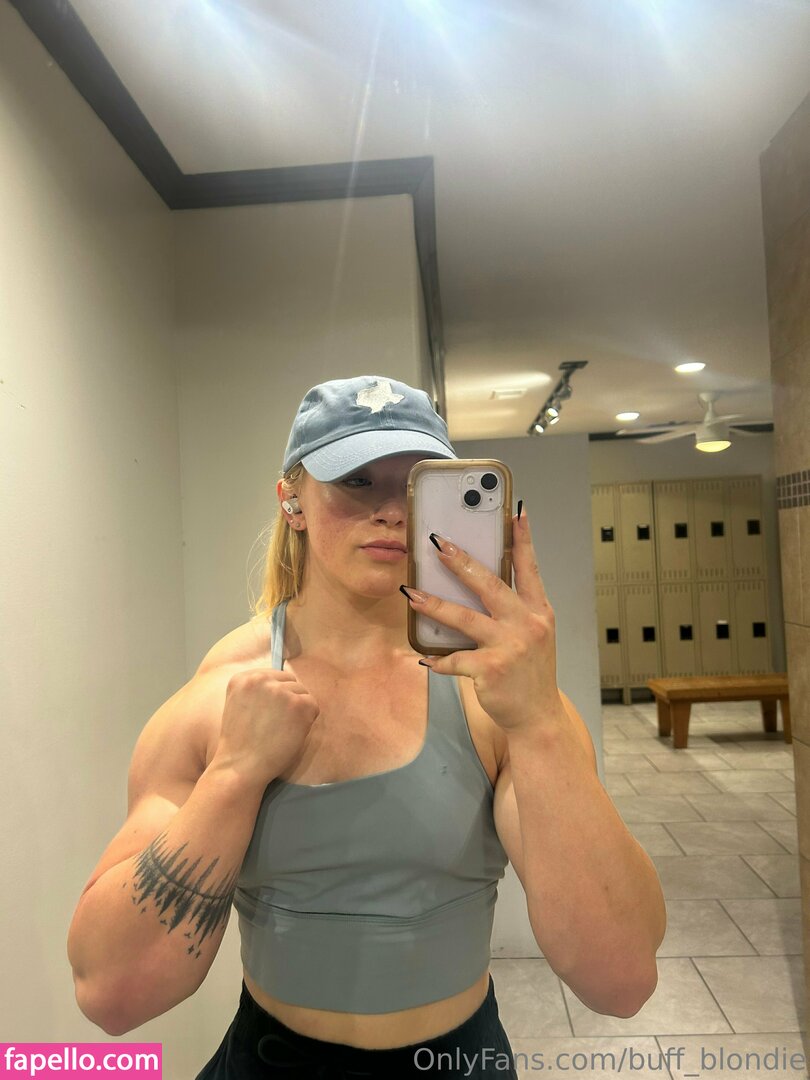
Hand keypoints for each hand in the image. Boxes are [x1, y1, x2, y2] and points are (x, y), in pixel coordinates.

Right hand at [209, 667, 319, 786]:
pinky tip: (290, 733)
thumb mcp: (239, 704)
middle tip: (275, 724)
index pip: (273, 676)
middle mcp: (260, 678)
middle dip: (287, 701)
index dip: (275, 697)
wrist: (241, 766)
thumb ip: (257, 690)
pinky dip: (307, 720)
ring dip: (297, 710)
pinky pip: (313, 705)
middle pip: (290, 681)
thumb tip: (286, 682)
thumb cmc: (241, 742)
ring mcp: (280, 690)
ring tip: (280, 730)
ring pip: (302, 692)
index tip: (266, 714)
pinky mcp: (297, 704)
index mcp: (242, 678)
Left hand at [401, 506, 564, 732]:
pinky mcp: (492, 670)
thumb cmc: (530, 672)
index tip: (516, 511)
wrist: (538, 716)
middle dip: (461, 561)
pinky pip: (456, 660)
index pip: (529, 568)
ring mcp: (510, 647)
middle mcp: (527, 625)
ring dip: (433, 604)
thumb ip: (515, 609)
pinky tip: (425, 659)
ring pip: (464, 618)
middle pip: (489, 584)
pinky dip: (438, 660)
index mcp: (538, 611)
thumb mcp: (533, 634)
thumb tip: (478, 581)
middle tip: (438, 543)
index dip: (523, 539)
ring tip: (410, 593)